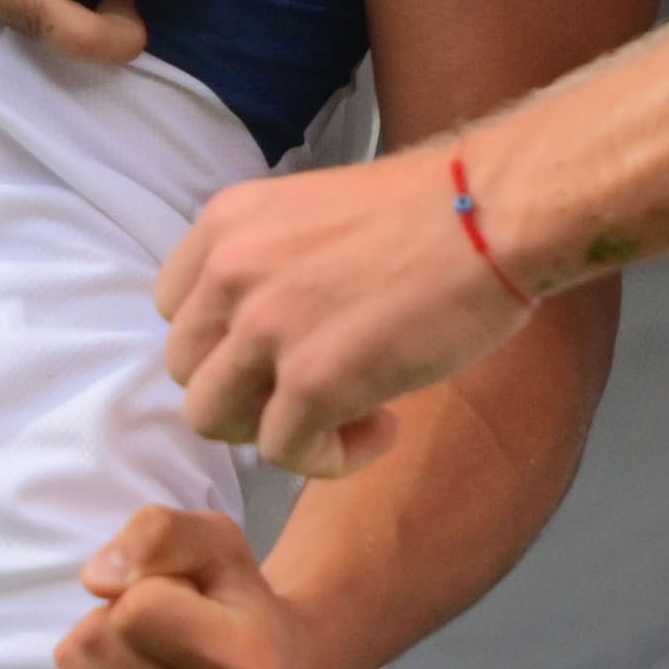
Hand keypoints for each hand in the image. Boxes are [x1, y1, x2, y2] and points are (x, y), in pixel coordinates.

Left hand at [47, 505, 335, 668]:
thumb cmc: (243, 607)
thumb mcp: (219, 543)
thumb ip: (160, 534)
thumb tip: (94, 580)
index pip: (135, 609)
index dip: (151, 586)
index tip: (188, 600)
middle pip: (93, 640)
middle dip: (118, 616)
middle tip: (167, 630)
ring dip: (100, 649)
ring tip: (151, 657)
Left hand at [157, 140, 527, 479]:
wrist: (493, 212)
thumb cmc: (428, 211)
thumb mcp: (312, 215)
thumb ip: (270, 268)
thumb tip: (260, 340)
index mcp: (226, 223)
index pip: (176, 310)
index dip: (225, 342)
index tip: (281, 348)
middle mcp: (230, 271)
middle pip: (188, 368)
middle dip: (246, 391)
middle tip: (314, 389)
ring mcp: (265, 328)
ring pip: (213, 418)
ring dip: (274, 429)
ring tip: (344, 415)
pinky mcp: (311, 381)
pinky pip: (283, 452)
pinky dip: (328, 457)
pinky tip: (385, 426)